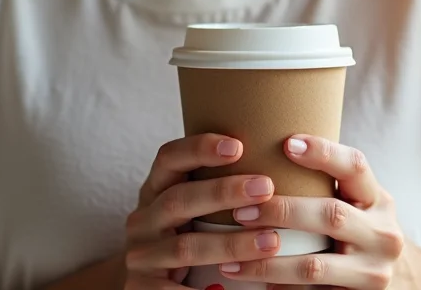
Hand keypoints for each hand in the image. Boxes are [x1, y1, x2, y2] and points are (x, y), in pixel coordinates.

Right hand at [122, 134, 283, 288]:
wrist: (152, 287)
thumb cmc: (190, 239)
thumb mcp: (194, 211)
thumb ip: (220, 192)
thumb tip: (279, 172)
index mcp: (155, 190)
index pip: (169, 158)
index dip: (199, 148)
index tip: (238, 146)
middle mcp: (143, 219)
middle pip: (179, 199)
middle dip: (223, 191)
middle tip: (266, 187)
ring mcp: (141, 255)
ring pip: (185, 246)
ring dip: (230, 243)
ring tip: (271, 242)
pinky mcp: (142, 289)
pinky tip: (235, 288)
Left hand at [217, 136, 404, 288]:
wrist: (395, 281)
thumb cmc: (356, 231)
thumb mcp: (353, 204)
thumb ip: (323, 185)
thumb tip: (260, 151)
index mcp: (377, 199)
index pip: (355, 166)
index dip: (324, 153)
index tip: (287, 143)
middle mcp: (383, 232)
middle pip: (331, 215)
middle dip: (282, 211)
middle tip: (242, 210)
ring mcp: (374, 270)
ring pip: (314, 265)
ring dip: (267, 261)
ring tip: (231, 257)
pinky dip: (278, 287)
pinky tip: (252, 280)